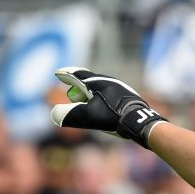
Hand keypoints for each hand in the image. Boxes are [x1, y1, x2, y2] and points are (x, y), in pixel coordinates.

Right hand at [50, 68, 166, 146]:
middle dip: (78, 84)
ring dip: (90, 92)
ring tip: (86, 100)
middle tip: (71, 90)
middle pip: (89, 80)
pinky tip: (104, 106)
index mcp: (97, 82)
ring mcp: (120, 88)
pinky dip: (101, 97)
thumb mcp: (88, 117)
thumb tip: (54, 115)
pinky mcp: (128, 97)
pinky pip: (110, 93)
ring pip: (101, 87)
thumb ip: (70, 115)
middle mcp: (109, 81)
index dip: (67, 75)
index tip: (58, 73)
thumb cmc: (113, 117)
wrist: (140, 120)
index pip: (77, 75)